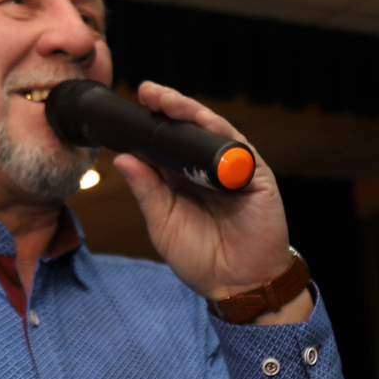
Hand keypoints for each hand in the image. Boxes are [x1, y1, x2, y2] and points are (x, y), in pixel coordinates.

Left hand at [114, 82, 308, 320]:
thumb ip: (146, 190)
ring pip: (212, 131)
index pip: (166, 143)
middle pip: (188, 130)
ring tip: (166, 100)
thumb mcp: (162, 222)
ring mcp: (233, 170)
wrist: (236, 286)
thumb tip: (121, 157)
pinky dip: (219, 134)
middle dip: (169, 107)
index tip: (130, 106)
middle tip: (147, 92)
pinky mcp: (256, 177)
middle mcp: (208, 169)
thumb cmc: (200, 257)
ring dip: (191, 113)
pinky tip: (202, 122)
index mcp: (184, 178)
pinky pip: (239, 149)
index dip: (150, 123)